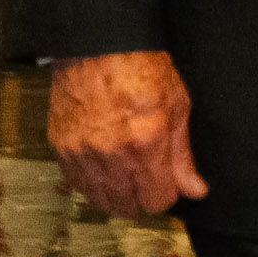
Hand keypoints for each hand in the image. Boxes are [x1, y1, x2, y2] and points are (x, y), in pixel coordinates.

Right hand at [47, 50, 206, 215]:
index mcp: (147, 145)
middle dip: (142, 202)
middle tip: (149, 187)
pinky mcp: (61, 149)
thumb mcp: (178, 107)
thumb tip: (196, 191)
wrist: (99, 49)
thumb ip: (183, 155)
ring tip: (128, 184)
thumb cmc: (144, 71)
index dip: (167, 196)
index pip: (157, 200)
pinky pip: (75, 185)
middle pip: (126, 207)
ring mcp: (82, 154)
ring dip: (116, 199)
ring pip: (99, 200)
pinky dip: (91, 186)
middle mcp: (112, 156)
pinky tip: (104, 174)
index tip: (169, 185)